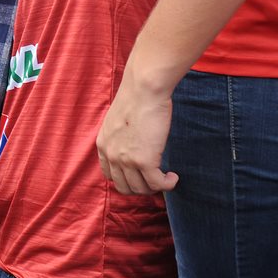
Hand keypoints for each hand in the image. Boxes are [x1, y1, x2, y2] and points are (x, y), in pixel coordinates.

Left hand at [96, 64, 178, 194]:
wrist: (143, 89)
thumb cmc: (136, 99)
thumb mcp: (117, 120)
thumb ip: (120, 137)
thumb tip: (133, 146)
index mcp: (103, 145)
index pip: (109, 176)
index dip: (126, 180)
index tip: (140, 177)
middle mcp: (111, 155)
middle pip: (124, 187)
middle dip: (141, 187)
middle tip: (155, 179)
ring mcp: (126, 160)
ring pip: (141, 189)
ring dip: (155, 187)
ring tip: (165, 178)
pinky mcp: (144, 161)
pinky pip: (157, 184)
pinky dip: (167, 185)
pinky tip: (173, 177)